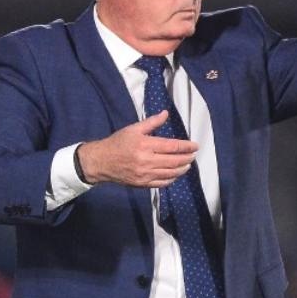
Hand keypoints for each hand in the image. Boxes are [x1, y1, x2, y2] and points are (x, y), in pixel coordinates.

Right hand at [77, 111, 197, 187]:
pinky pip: (162, 183)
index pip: (172, 146)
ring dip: (182, 169)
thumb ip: (152, 122)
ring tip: (188, 164)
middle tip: (194, 155)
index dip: (186, 146)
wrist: (101, 162)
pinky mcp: (142, 184)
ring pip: (170, 173)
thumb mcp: (133, 129)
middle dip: (187, 158)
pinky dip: (172, 179)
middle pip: (174, 161)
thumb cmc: (118, 143)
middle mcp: (147, 161)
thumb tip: (166, 113)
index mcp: (145, 145)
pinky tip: (175, 174)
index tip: (195, 146)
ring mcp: (145, 174)